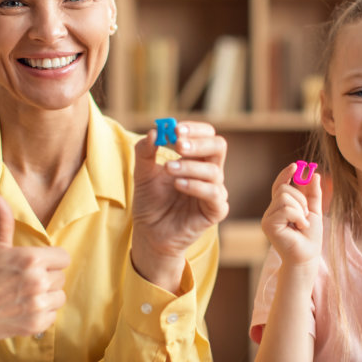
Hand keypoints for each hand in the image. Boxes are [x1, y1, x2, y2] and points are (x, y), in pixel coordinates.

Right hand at [0, 194, 69, 352]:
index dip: (51, 261)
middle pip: (61, 277)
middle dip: (46, 278)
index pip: (63, 258)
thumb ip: (3, 221)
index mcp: (31, 259)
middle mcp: (38, 282)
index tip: (37, 265)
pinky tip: (23, 309)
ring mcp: (37, 305)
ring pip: (59, 297)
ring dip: (46, 297)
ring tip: (25, 295)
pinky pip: (52, 316)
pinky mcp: (35, 324)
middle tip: (25, 281)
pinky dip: (41, 314)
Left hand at [131, 121, 227, 286]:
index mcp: (196, 159)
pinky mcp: (216, 210)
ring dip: (189, 166)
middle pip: (218, 146)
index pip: (206, 135)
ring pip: (213, 170)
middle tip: (177, 144)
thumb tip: (154, 132)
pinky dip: (196, 186)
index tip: (175, 129)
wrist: (149, 233)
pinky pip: (214, 194)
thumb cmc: (150, 202)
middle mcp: (209, 172)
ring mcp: (214, 191)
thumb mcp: (142, 173)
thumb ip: (145, 152)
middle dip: (198, 142)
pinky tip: (178, 184)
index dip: (194, 129)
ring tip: (168, 169)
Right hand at [261, 162, 322, 266]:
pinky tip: (299, 228)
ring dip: (300, 209)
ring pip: (285, 198)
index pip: (280, 186)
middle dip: (301, 200)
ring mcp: (267, 218)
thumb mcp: (314, 211)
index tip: (295, 166)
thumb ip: (313, 194)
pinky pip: (285, 209)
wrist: (307, 255)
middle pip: (284, 190)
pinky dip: (298, 216)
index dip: (285, 175)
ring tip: (302, 223)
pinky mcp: (268, 225)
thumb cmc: (310, 237)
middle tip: (305, 215)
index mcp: (280, 207)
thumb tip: (315, 175)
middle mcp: (271, 211)